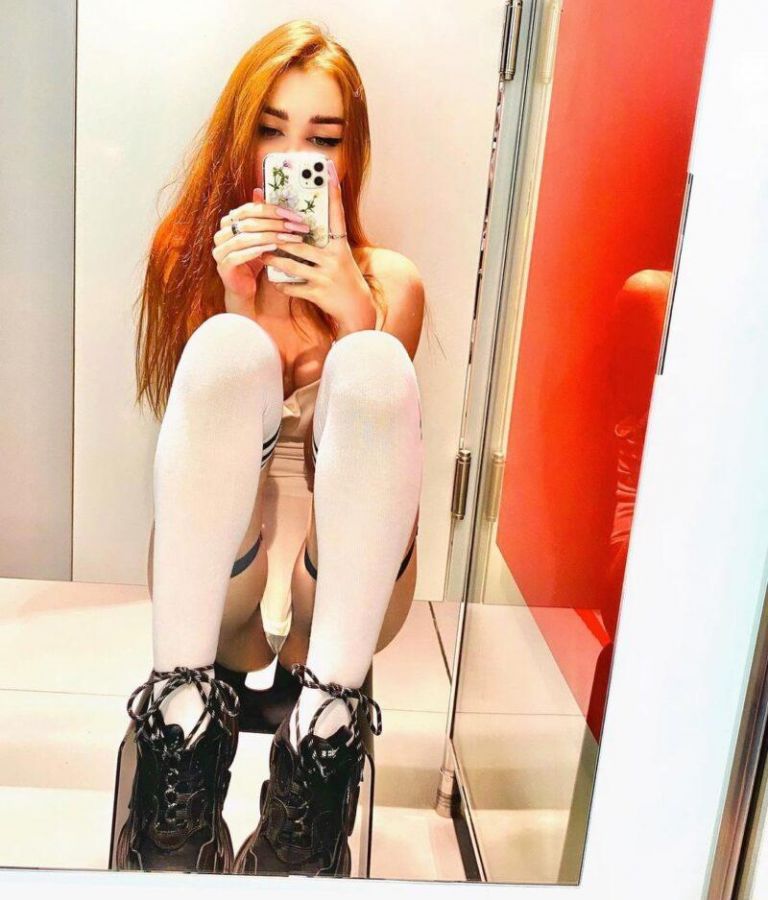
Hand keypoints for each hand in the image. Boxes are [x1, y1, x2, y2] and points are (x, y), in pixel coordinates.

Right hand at [211, 187, 309, 314]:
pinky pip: (238, 255)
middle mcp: (221, 234)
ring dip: (269, 236)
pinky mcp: (223, 266)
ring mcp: (220, 250)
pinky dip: (256, 250)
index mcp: (228, 223)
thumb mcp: (261, 237)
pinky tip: (272, 249)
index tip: (294, 215)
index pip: (250, 209)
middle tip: (296, 227)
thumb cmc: (254, 261)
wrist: (245, 289)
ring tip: (288, 237)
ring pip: (244, 238)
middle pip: (248, 222)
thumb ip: (260, 217)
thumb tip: (259, 190)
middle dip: (275, 223)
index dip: (272, 210)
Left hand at [261, 160, 375, 332]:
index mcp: (340, 246)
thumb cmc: (344, 279)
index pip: (336, 216)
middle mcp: (334, 259)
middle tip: (262, 232)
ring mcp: (326, 277)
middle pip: (299, 244)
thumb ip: (324, 243)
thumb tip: (300, 229)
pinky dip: (283, 285)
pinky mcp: (319, 293)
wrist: (357, 309)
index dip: (333, 195)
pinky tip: (275, 282)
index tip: (328, 174)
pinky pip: (294, 287)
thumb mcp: (340, 258)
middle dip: (279, 240)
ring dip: (274, 261)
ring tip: (262, 256)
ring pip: (292, 265)